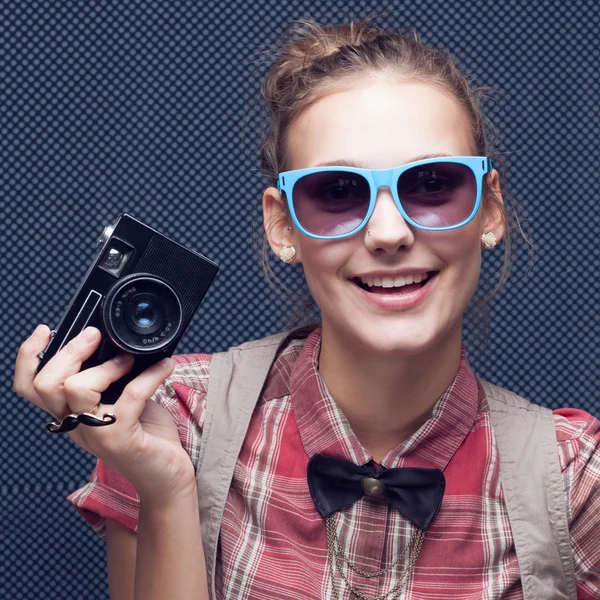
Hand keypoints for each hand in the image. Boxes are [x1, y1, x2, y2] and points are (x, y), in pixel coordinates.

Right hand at [14, 325, 195, 503]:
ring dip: (106, 365)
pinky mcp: (122, 440)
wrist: (166, 476)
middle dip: (69, 352)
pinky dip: (150, 375)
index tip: (46, 330)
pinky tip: (165, 367)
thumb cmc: (146, 434)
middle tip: (95, 336)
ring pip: (75, 389)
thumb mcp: (123, 398)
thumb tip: (121, 342)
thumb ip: (113, 376)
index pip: (30, 387)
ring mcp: (96, 434)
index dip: (28, 357)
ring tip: (130, 359)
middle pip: (46, 384)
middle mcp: (76, 425)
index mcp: (70, 413)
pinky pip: (130, 397)